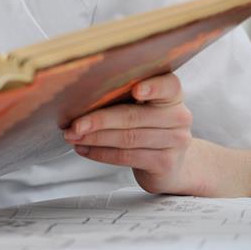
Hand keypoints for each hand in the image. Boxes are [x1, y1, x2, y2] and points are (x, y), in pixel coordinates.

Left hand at [63, 73, 194, 193]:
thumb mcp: (140, 106)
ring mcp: (175, 141)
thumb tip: (79, 96)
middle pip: (133, 116)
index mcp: (172, 95)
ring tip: (72, 136)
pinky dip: (101, 153)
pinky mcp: (165, 163)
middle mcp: (178, 117)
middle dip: (98, 120)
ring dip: (94, 138)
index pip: (168, 86)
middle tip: (74, 125)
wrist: (170, 163)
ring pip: (127, 138)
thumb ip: (122, 96)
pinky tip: (84, 149)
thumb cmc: (146, 126)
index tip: (136, 90)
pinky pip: (127, 156)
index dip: (153, 87)